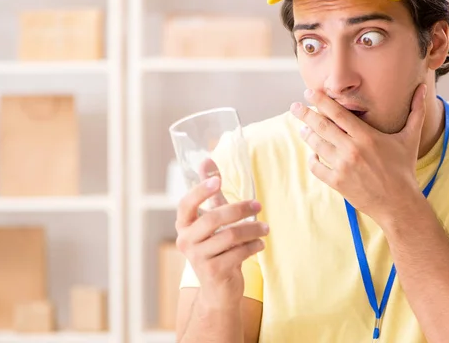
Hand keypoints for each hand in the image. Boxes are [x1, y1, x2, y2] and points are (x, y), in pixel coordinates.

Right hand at [175, 160, 268, 307]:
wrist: (218, 289)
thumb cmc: (216, 247)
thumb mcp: (213, 219)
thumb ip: (211, 193)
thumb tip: (206, 159)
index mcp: (183, 225)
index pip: (186, 204)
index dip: (200, 191)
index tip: (218, 179)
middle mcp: (185, 241)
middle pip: (214, 218)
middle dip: (240, 209)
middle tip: (258, 204)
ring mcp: (198, 258)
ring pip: (230, 235)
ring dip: (253, 228)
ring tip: (265, 228)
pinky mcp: (213, 272)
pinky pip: (238, 253)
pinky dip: (253, 246)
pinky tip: (260, 244)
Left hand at [290, 84, 427, 218]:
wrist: (399, 203)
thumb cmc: (404, 169)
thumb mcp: (410, 138)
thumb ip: (415, 112)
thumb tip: (423, 88)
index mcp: (366, 136)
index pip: (338, 113)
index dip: (321, 101)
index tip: (309, 93)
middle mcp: (352, 149)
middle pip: (321, 126)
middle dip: (305, 114)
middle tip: (294, 107)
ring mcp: (342, 167)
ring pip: (317, 145)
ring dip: (307, 135)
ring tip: (302, 128)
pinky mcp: (337, 182)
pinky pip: (316, 167)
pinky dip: (312, 158)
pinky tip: (314, 153)